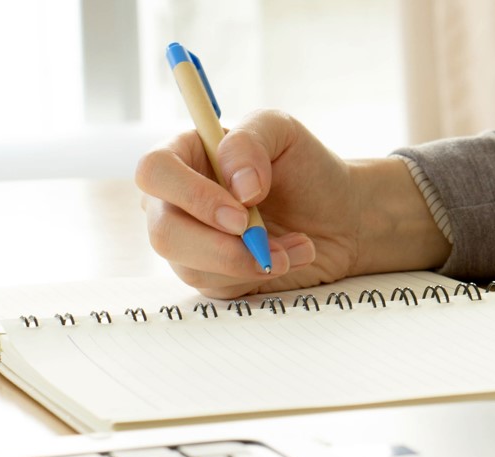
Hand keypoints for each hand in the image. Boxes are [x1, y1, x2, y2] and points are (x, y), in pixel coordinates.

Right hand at [136, 109, 449, 297]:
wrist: (339, 214)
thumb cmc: (305, 167)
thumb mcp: (282, 131)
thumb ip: (250, 142)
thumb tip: (238, 186)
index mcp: (183, 156)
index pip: (155, 172)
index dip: (191, 195)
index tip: (241, 209)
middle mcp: (176, 201)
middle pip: (163, 231)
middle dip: (218, 245)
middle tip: (264, 241)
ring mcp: (190, 242)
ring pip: (190, 267)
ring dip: (251, 260)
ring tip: (296, 244)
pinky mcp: (211, 276)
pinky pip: (219, 287)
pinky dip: (262, 272)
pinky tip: (292, 255)